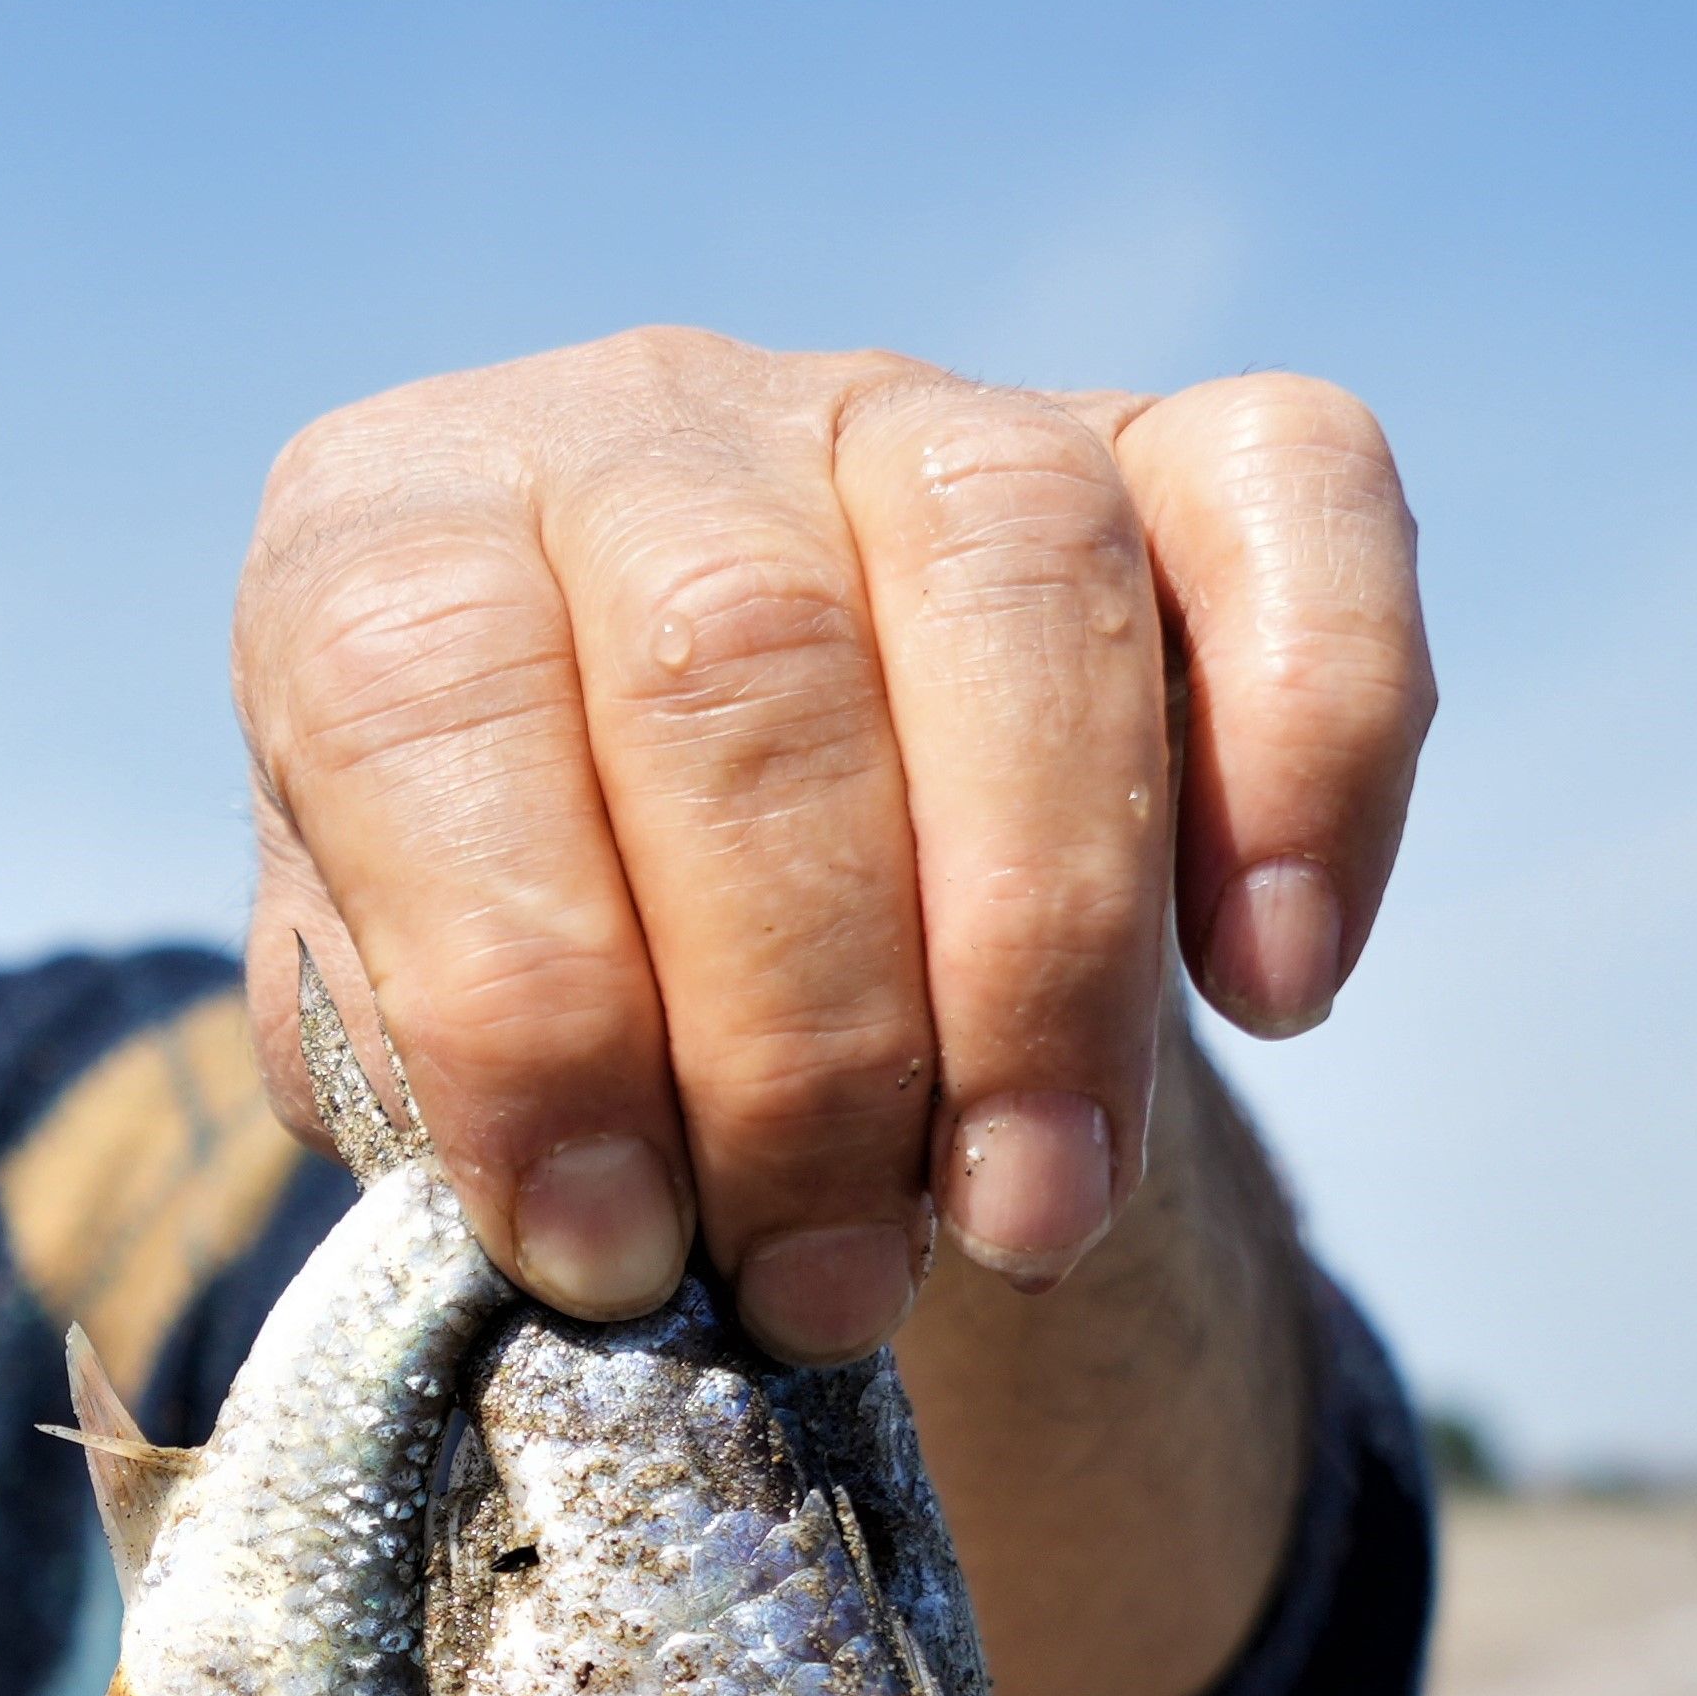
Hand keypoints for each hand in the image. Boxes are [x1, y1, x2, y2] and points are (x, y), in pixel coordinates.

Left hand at [231, 331, 1428, 1357]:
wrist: (734, 929)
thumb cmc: (543, 1001)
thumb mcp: (407, 1051)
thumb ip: (448, 1100)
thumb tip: (609, 1235)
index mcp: (384, 538)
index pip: (419, 690)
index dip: (522, 992)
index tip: (606, 1256)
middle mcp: (635, 420)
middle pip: (739, 654)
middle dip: (802, 1039)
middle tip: (830, 1288)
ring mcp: (908, 407)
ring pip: (1013, 567)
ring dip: (1044, 945)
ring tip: (1028, 1213)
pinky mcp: (1162, 444)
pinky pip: (1291, 500)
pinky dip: (1312, 754)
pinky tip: (1271, 989)